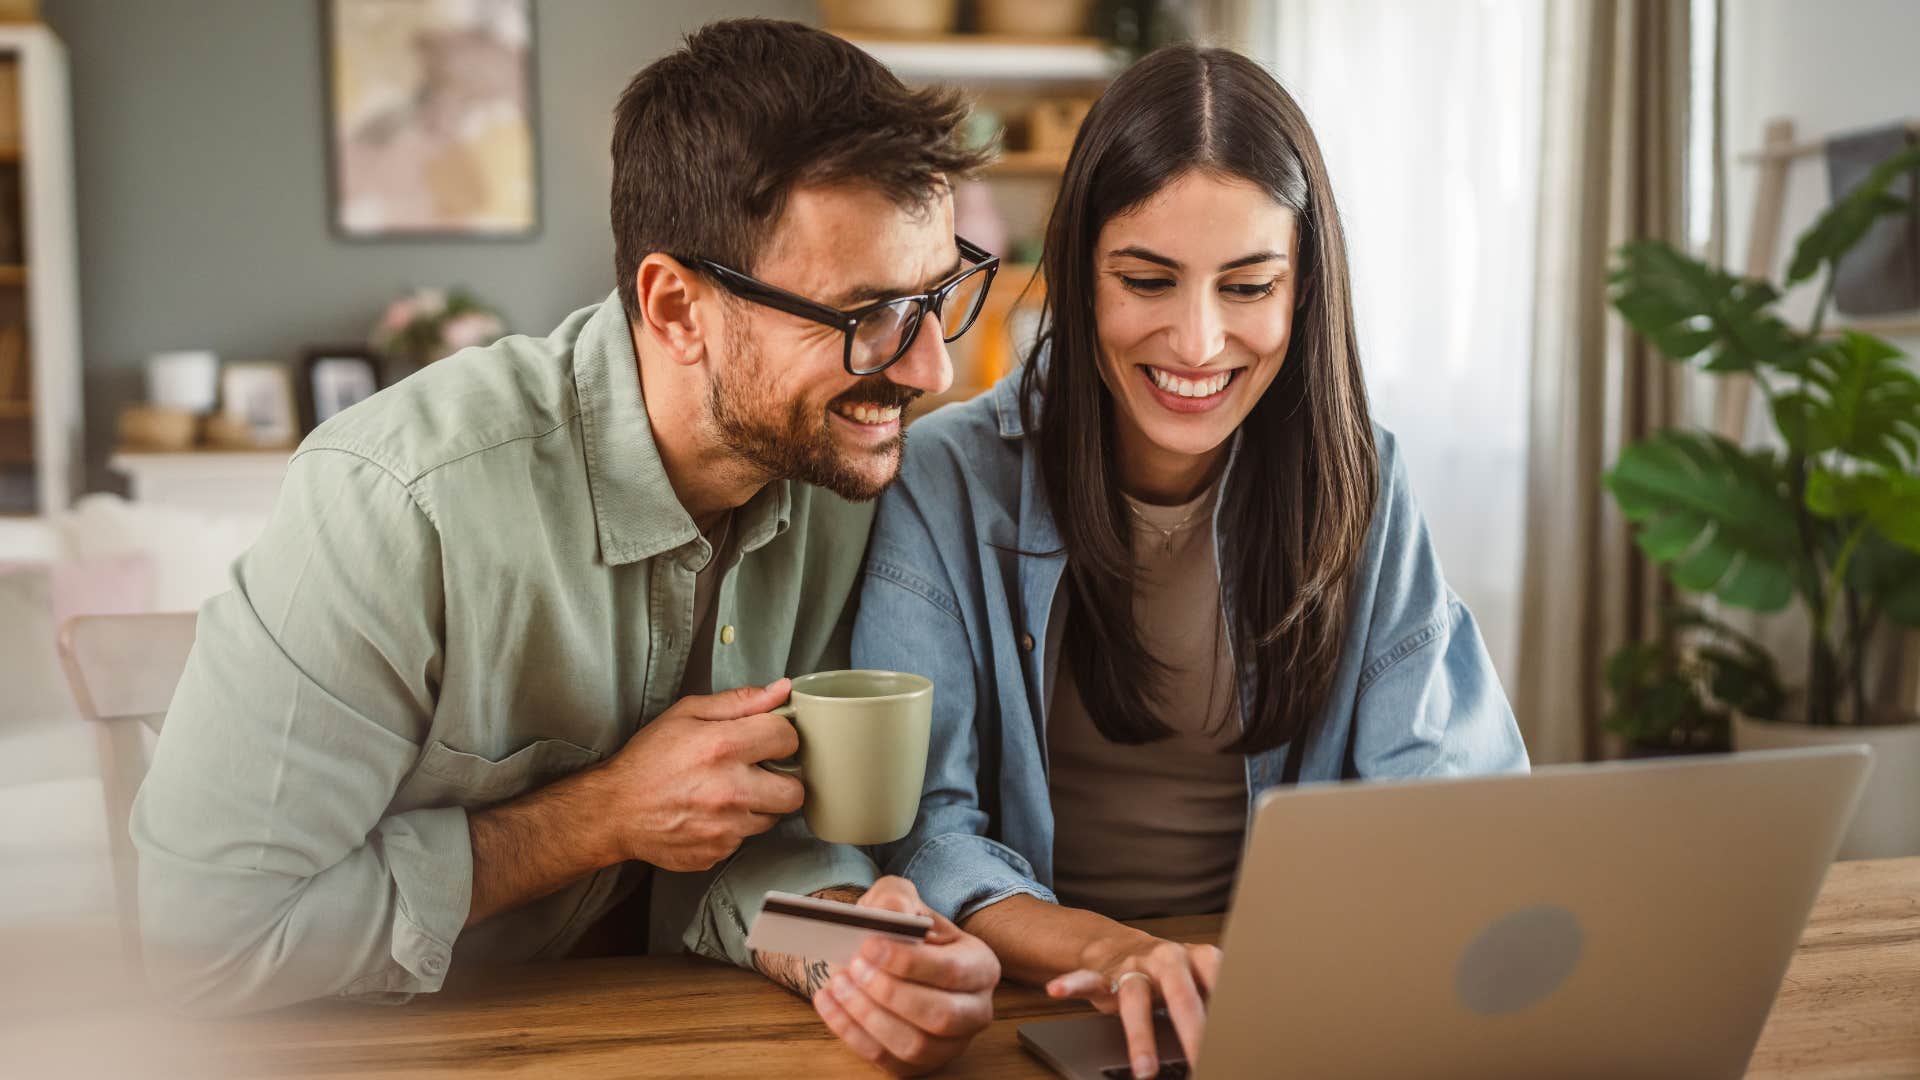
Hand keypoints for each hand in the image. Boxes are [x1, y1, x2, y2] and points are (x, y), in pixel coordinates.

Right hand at [596, 680, 804, 870]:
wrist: (613, 810)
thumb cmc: (647, 760)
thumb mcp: (686, 714)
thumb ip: (739, 702)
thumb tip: (780, 690)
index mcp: (723, 748)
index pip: (787, 739)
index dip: (780, 736)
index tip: (767, 740)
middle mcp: (729, 790)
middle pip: (794, 791)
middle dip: (782, 780)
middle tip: (760, 773)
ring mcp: (725, 828)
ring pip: (771, 818)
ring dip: (757, 805)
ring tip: (727, 793)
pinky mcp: (717, 852)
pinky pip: (743, 839)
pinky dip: (733, 827)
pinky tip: (710, 814)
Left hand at [812, 876, 1000, 1075]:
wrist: (889, 954)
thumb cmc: (901, 928)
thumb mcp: (901, 900)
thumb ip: (897, 900)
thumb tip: (891, 917)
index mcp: (980, 967)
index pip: (953, 971)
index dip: (910, 963)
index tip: (869, 945)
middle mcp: (974, 1011)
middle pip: (940, 1016)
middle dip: (890, 993)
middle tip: (854, 967)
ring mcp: (948, 1044)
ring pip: (913, 1044)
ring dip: (868, 1015)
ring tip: (838, 983)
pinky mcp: (917, 1065)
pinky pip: (885, 1058)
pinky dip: (850, 1032)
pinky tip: (828, 1002)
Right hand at [1046, 935, 1221, 1078]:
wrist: (1122, 946)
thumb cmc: (1172, 974)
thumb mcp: (1201, 981)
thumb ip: (1219, 1002)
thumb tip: (1247, 1039)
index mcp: (1199, 958)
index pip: (1218, 987)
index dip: (1226, 1018)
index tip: (1235, 1047)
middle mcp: (1167, 958)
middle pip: (1181, 994)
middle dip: (1192, 1031)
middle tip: (1202, 1062)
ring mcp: (1132, 967)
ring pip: (1134, 997)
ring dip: (1140, 1035)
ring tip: (1145, 1069)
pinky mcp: (1103, 975)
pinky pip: (1086, 979)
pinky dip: (1071, 984)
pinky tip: (1058, 990)